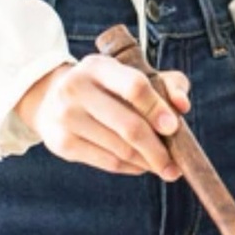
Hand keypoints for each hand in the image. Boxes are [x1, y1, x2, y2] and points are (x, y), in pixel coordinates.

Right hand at [17, 56, 190, 180]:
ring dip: (147, 162)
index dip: (157, 108)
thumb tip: (183, 105)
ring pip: (120, 149)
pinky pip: (108, 162)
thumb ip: (165, 83)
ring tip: (162, 165)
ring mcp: (66, 118)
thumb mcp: (129, 74)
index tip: (174, 127)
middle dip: (157, 149)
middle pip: (129, 125)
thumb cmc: (105, 86)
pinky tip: (142, 165)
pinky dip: (131, 167)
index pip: (134, 86)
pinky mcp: (62, 144)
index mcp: (97, 66)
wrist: (51, 98)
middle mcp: (76, 89)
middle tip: (175, 164)